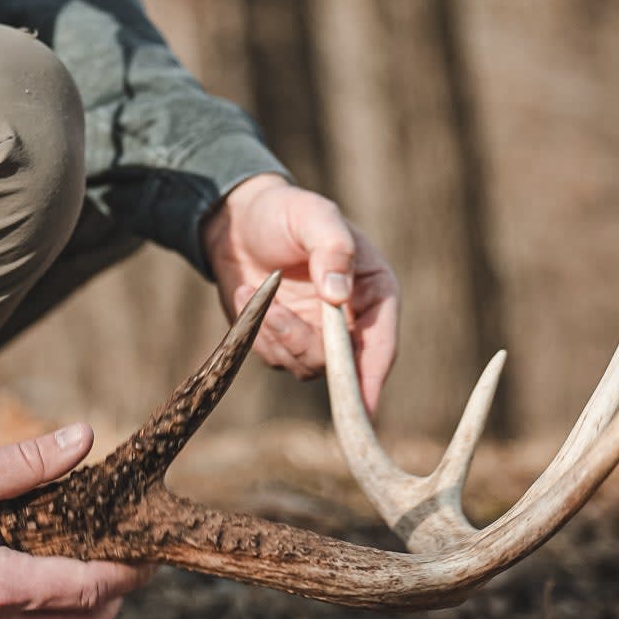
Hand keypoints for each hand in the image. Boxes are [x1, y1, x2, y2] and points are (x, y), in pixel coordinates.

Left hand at [201, 174, 398, 411]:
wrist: (237, 219)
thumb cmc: (284, 211)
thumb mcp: (313, 216)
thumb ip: (331, 249)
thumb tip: (338, 296)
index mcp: (373, 290)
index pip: (381, 343)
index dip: (373, 376)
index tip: (364, 407)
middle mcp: (352, 320)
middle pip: (341, 363)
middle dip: (303, 341)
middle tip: (273, 310)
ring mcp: (317, 334)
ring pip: (305, 364)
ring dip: (275, 333)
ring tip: (255, 290)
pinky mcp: (284, 340)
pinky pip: (275, 357)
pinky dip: (258, 331)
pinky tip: (246, 292)